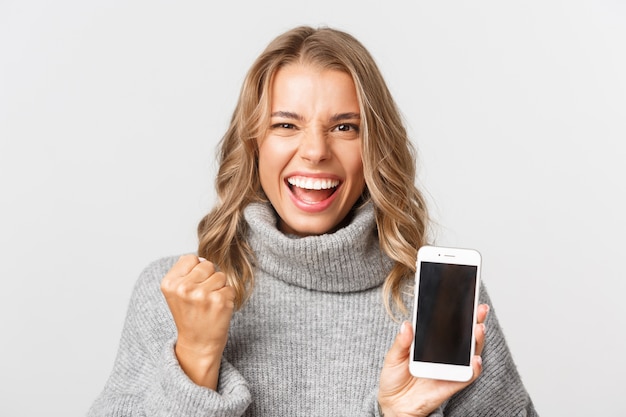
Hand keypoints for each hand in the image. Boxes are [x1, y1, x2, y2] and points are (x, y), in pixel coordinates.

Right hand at [160, 254, 235, 388]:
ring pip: (221, 275)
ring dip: (219, 288)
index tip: (192, 287)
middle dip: (208, 278)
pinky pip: (230, 288)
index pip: (190, 258)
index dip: (195, 271)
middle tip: (202, 298)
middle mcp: (184, 288)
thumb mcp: (176, 292)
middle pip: (207, 265)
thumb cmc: (189, 315)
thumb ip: (184, 272)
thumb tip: (200, 258)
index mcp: (169, 283)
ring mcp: (202, 295)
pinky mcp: (220, 302)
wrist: (198, 343)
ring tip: (209, 304)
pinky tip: (217, 310)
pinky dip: (227, 298)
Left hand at [377, 304, 488, 416]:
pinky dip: (474, 368)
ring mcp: (450, 368)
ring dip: (477, 341)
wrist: (394, 404)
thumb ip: (401, 343)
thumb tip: (407, 325)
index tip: (463, 298)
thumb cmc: (394, 378)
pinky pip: (468, 376)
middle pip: (464, 335)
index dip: (456, 312)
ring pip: (470, 352)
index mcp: (430, 343)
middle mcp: (443, 354)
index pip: (446, 325)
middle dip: (474, 321)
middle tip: (479, 309)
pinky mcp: (453, 384)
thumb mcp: (393, 357)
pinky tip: (476, 359)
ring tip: (478, 328)